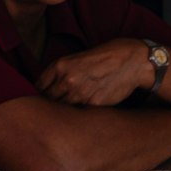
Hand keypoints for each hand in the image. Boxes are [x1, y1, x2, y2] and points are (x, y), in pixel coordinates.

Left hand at [37, 38, 153, 106]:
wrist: (132, 61)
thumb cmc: (106, 57)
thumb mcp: (78, 58)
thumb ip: (61, 73)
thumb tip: (49, 89)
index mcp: (60, 65)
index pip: (38, 86)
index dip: (41, 92)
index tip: (46, 96)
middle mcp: (67, 80)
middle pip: (47, 101)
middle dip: (51, 103)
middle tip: (57, 105)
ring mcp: (80, 94)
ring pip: (62, 109)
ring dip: (65, 110)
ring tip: (73, 106)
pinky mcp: (93, 105)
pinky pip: (80, 113)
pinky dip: (80, 113)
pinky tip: (86, 108)